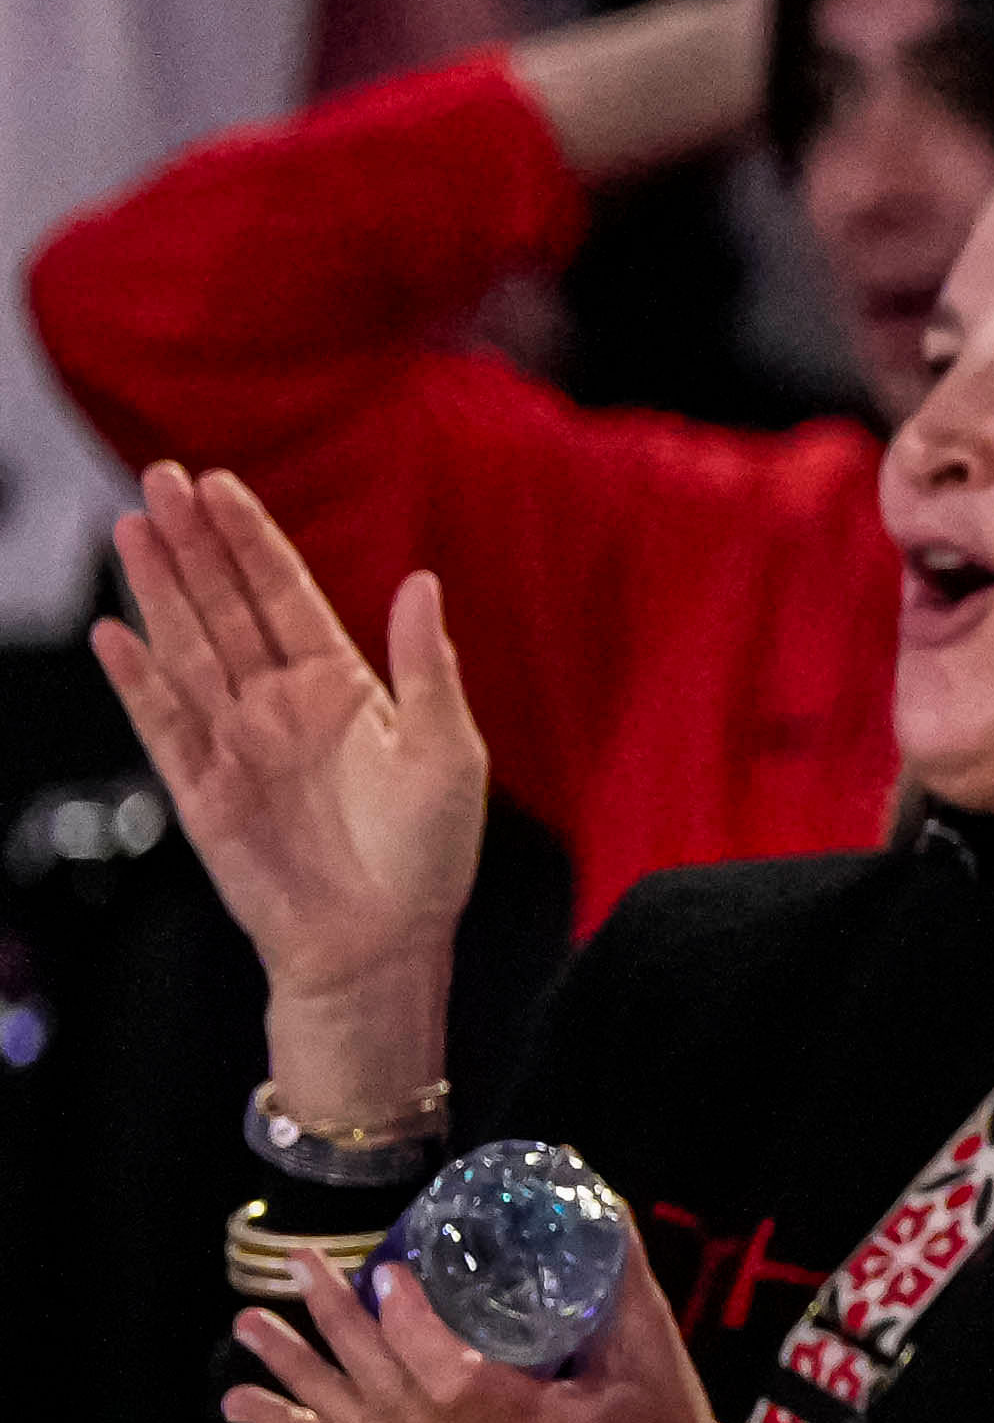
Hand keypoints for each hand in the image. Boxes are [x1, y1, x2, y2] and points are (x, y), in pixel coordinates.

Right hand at [94, 466, 482, 1003]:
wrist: (383, 944)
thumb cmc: (429, 854)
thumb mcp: (449, 751)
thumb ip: (426, 667)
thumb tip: (421, 580)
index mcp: (342, 685)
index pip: (286, 595)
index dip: (252, 540)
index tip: (221, 484)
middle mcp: (280, 702)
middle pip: (225, 606)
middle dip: (193, 544)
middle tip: (160, 478)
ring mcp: (236, 741)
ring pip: (187, 648)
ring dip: (158, 590)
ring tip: (131, 527)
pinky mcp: (202, 788)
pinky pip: (163, 724)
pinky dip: (138, 680)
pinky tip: (114, 633)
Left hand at [228, 1239, 738, 1422]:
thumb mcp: (652, 1352)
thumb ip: (616, 1271)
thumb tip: (580, 1182)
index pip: (453, 1386)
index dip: (412, 1332)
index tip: (389, 1274)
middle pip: (392, 1402)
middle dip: (342, 1331)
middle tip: (307, 1269)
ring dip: (300, 1379)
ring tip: (250, 1327)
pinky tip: (246, 1408)